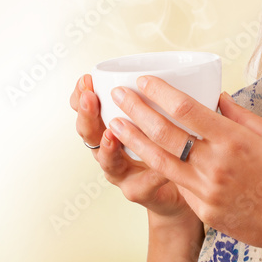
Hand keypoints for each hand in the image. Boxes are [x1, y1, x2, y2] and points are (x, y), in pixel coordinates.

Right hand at [69, 74, 196, 220]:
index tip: (86, 79)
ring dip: (108, 147)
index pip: (87, 111)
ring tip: (111, 133)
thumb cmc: (169, 146)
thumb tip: (163, 68)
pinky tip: (160, 168)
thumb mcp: (160, 116)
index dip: (81, 96)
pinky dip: (151, 175)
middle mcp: (110, 152)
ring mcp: (122, 175)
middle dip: (87, 115)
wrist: (181, 187)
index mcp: (110, 129)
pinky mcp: (140, 192)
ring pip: (108, 163)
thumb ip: (156, 97)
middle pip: (89, 135)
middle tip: (90, 97)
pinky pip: (143, 184)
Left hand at [104, 75, 261, 254]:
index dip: (160, 92)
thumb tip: (216, 98)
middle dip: (137, 111)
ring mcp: (207, 191)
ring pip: (160, 160)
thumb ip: (240, 116)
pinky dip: (164, 166)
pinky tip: (148, 152)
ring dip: (135, 140)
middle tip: (119, 95)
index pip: (186, 109)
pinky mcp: (205, 211)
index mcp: (234, 140)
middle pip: (164, 133)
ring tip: (116, 123)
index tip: (144, 80)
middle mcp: (216, 164)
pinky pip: (180, 183)